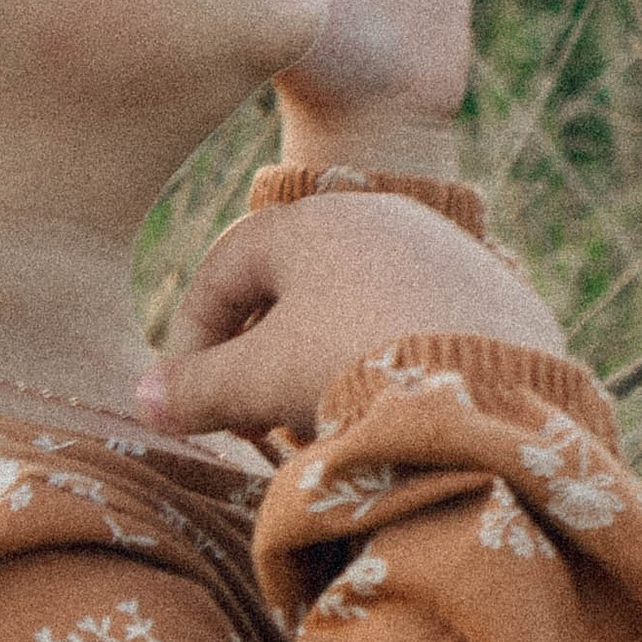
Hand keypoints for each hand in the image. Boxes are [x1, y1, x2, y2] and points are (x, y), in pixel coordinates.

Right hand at [137, 188, 564, 442]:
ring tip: (317, 426)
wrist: (497, 395)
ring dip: (319, 362)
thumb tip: (144, 399)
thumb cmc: (357, 369)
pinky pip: (415, 322)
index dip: (190, 340)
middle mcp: (380, 215)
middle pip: (290, 285)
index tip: (189, 405)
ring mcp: (443, 249)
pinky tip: (387, 416)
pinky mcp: (494, 291)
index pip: (223, 269)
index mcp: (312, 219)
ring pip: (354, 304)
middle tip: (250, 424)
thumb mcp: (261, 382)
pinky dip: (386, 362)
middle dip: (258, 357)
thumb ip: (197, 388)